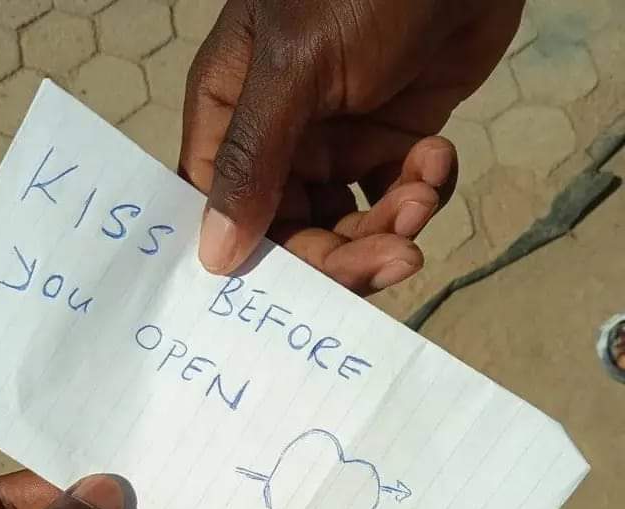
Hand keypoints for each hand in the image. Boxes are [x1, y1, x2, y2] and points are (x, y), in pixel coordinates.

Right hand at [181, 0, 524, 293]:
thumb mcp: (295, 68)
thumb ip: (254, 160)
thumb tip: (213, 257)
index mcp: (232, 114)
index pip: (223, 211)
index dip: (258, 258)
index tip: (301, 294)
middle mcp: (279, 139)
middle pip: (294, 233)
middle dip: (347, 254)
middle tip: (399, 257)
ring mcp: (339, 141)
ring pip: (351, 226)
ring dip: (394, 224)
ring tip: (425, 189)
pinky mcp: (394, 140)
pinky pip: (398, 198)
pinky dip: (423, 193)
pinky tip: (439, 157)